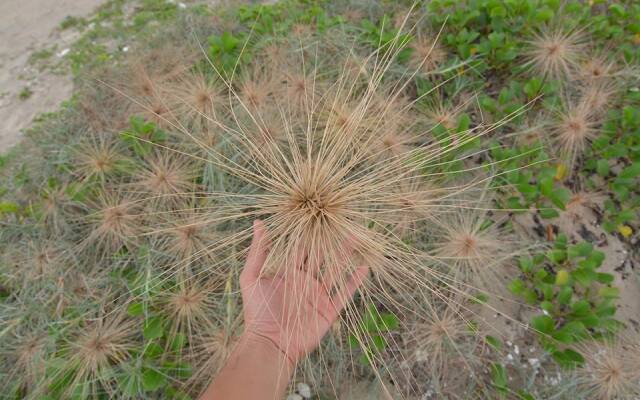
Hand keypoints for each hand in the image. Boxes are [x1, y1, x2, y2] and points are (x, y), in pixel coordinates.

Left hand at [239, 220, 368, 364]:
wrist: (269, 344)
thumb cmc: (257, 311)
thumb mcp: (251, 276)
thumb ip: (258, 250)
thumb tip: (258, 222)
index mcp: (287, 271)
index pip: (301, 247)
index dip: (309, 232)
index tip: (318, 214)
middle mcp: (304, 280)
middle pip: (321, 255)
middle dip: (331, 239)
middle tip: (342, 221)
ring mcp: (318, 294)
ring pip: (335, 269)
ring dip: (346, 254)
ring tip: (357, 237)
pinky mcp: (328, 309)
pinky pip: (344, 292)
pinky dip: (355, 280)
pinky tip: (364, 267)